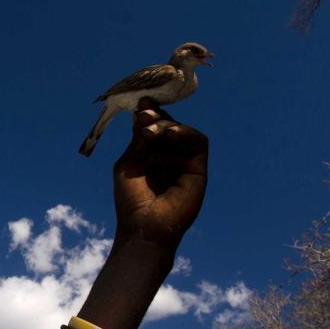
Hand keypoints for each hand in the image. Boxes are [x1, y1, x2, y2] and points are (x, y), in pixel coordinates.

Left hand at [112, 97, 207, 245]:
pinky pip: (199, 142)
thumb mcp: (130, 162)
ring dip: (167, 124)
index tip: (140, 103)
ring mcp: (184, 161)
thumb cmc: (131, 198)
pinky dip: (186, 132)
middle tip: (145, 114)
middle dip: (156, 116)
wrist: (144, 226)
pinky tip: (171, 133)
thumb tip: (143, 111)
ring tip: (152, 130)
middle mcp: (168, 155)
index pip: (152, 125)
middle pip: (168, 124)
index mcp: (149, 153)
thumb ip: (139, 138)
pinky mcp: (199, 168)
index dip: (148, 112)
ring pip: (182, 131)